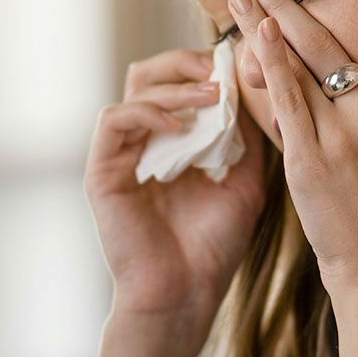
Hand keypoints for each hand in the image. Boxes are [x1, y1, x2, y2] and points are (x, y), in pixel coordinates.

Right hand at [84, 47, 267, 333]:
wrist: (186, 294)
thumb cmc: (214, 244)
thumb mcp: (245, 180)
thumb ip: (246, 136)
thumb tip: (254, 88)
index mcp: (176, 140)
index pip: (182, 80)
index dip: (207, 65)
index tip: (240, 64)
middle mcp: (145, 140)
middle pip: (153, 72)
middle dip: (188, 62)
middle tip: (220, 69)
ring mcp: (121, 153)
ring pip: (135, 88)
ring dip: (175, 85)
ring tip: (211, 94)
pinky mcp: (102, 170)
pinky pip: (114, 120)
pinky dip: (147, 113)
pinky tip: (180, 127)